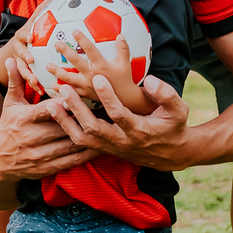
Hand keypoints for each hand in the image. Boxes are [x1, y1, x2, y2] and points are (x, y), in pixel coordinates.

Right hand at [0, 56, 94, 186]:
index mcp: (23, 119)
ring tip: (107, 127)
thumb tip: (10, 59)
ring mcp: (39, 155)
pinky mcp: (46, 168)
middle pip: (61, 127)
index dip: (62, 104)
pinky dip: (86, 155)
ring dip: (88, 136)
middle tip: (103, 109)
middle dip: (82, 118)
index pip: (45, 110)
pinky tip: (101, 147)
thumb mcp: (10, 104)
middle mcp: (31, 138)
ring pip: (69, 144)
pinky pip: (70, 161)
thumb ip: (15, 82)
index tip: (79, 96)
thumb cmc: (8, 126)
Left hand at [47, 72, 191, 170]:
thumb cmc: (174, 126)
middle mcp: (122, 141)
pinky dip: (67, 128)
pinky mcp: (104, 148)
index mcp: (140, 130)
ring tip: (53, 103)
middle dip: (77, 109)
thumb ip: (166, 94)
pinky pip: (81, 142)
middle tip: (64, 89)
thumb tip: (149, 80)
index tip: (97, 78)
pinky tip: (57, 113)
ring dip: (66, 121)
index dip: (108, 97)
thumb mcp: (179, 109)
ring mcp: (111, 147)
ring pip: (82, 138)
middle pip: (94, 128)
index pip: (120, 114)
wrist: (171, 154)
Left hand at [51, 29, 151, 113]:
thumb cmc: (124, 80)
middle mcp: (91, 75)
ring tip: (48, 65)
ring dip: (57, 71)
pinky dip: (61, 89)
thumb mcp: (125, 64)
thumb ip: (123, 49)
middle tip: (56, 44)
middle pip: (75, 61)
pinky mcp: (84, 95)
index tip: (74, 31)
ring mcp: (86, 86)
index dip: (82, 39)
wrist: (124, 101)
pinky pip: (70, 92)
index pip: (90, 49)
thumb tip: (120, 35)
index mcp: (101, 65)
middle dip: (65, 51)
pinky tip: (53, 85)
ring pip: (68, 78)